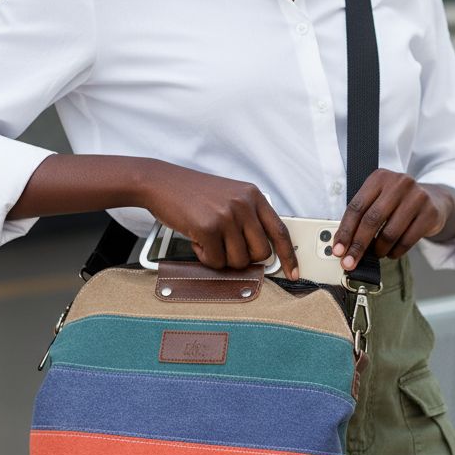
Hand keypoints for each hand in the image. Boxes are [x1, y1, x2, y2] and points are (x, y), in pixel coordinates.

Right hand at [142, 162, 298, 278]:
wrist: (161, 182)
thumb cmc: (192, 193)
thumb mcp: (229, 196)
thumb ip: (247, 218)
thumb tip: (260, 252)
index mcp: (253, 196)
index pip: (280, 231)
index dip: (288, 255)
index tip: (293, 272)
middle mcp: (244, 204)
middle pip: (260, 253)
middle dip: (243, 258)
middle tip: (225, 247)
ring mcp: (227, 216)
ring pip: (238, 261)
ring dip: (221, 257)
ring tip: (207, 238)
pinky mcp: (209, 228)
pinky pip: (216, 261)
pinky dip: (204, 256)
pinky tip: (196, 239)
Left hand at [331, 171, 454, 270]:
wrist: (433, 200)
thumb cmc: (398, 203)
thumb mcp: (378, 200)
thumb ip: (361, 218)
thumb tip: (342, 246)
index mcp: (379, 178)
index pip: (356, 207)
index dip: (345, 231)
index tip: (337, 250)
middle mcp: (398, 183)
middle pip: (371, 220)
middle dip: (358, 245)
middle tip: (350, 262)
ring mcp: (417, 197)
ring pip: (389, 233)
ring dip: (379, 250)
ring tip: (377, 253)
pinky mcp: (429, 212)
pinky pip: (407, 240)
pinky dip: (395, 252)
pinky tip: (392, 253)